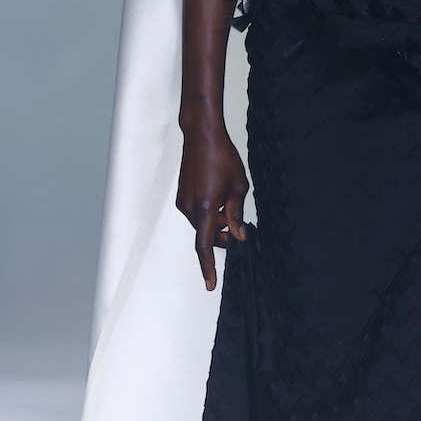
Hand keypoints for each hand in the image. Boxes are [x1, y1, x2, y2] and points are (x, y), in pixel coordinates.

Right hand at [175, 121, 248, 290]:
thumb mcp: (238, 186)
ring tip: (230, 205)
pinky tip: (219, 199)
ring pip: (202, 225)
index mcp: (205, 208)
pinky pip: (197, 214)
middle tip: (238, 230)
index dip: (208, 267)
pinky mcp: (182, 197)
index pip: (205, 246)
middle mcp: (189, 208)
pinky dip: (209, 215)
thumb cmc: (222, 157)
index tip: (210, 285)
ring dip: (216, 223)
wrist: (201, 136)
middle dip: (222, 237)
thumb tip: (239, 236)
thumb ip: (237, 214)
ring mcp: (183, 202)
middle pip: (206, 236)